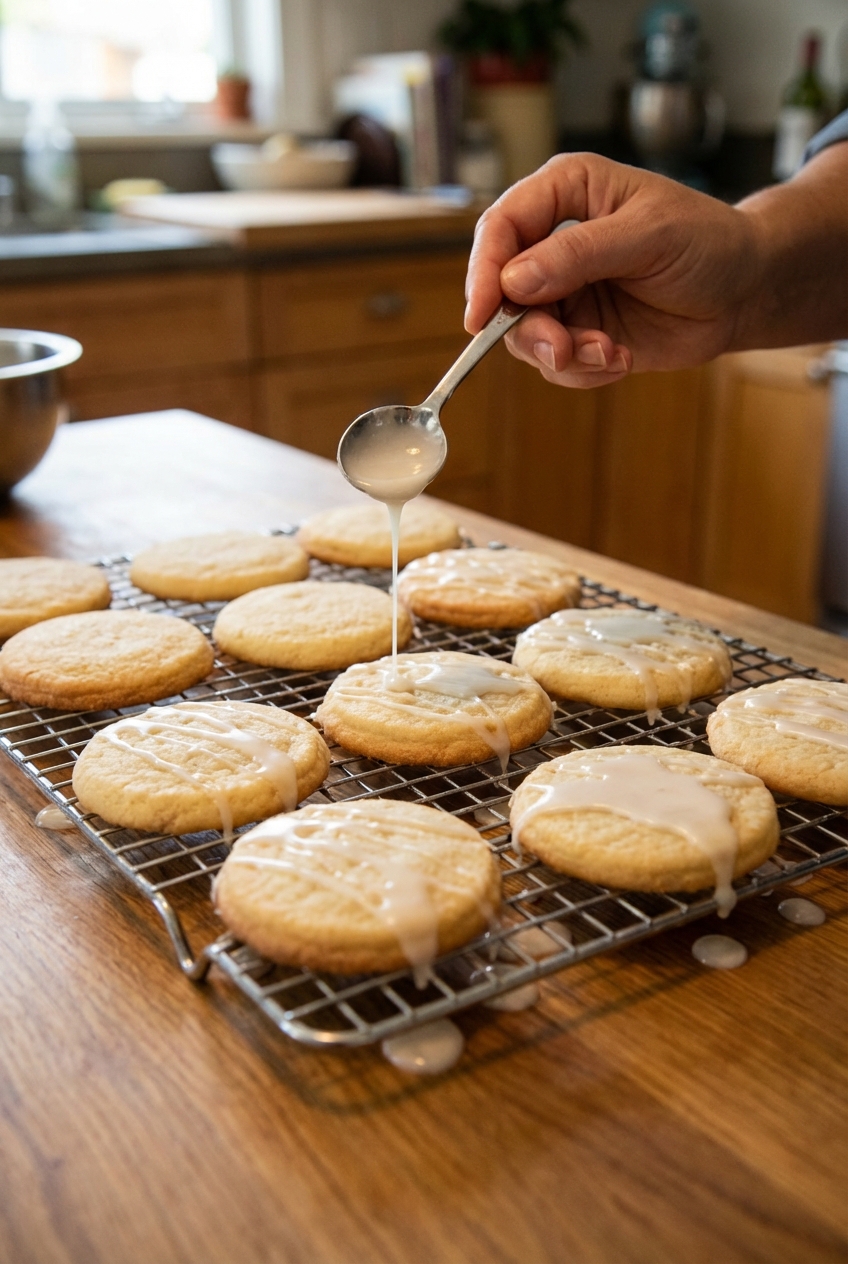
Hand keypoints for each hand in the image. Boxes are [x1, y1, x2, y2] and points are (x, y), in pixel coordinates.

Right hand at [464, 153, 758, 386]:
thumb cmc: (707, 242)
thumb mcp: (648, 235)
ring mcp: (563, 290)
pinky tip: (620, 358)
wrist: (744, 291)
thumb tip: (514, 281)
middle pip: (501, 291)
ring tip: (611, 353)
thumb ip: (579, 253)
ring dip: (563, 354)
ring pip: (525, 334)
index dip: (483, 272)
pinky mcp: (579, 330)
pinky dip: (584, 370)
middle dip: (530, 329)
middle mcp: (553, 240)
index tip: (482, 316)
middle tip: (564, 350)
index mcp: (564, 192)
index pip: (501, 228)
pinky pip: (556, 362)